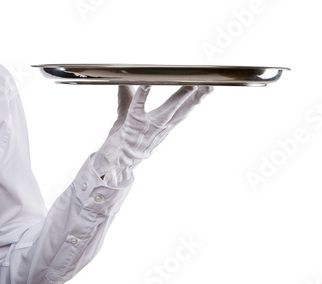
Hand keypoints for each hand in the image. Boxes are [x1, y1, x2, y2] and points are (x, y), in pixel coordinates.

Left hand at [94, 85, 212, 185]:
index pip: (183, 112)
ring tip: (190, 86)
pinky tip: (146, 85)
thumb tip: (125, 81)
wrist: (113, 164)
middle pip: (181, 113)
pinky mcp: (131, 128)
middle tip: (208, 86)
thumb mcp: (127, 116)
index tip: (208, 88)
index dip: (196, 101)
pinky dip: (141, 97)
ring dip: (178, 99)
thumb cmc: (122, 141)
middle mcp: (158, 129)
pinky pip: (137, 110)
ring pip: (166, 113)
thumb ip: (127, 98)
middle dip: (195, 99)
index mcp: (161, 126)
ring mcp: (146, 130)